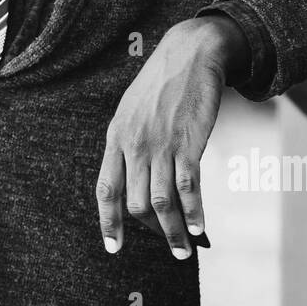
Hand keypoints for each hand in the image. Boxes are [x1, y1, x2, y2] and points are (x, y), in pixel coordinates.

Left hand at [95, 16, 247, 259]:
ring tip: (183, 251)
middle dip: (152, 232)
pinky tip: (200, 228)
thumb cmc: (161, 84)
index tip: (114, 247)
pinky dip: (194, 213)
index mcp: (116, 138)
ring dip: (173, 233)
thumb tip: (133, 179)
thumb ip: (127, 144)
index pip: (107, 190)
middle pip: (136, 204)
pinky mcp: (188, 144)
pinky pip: (188, 188)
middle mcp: (134, 146)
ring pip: (162, 202)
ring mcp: (160, 146)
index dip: (109, 222)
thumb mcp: (130, 111)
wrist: (189, 54)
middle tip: (167, 245)